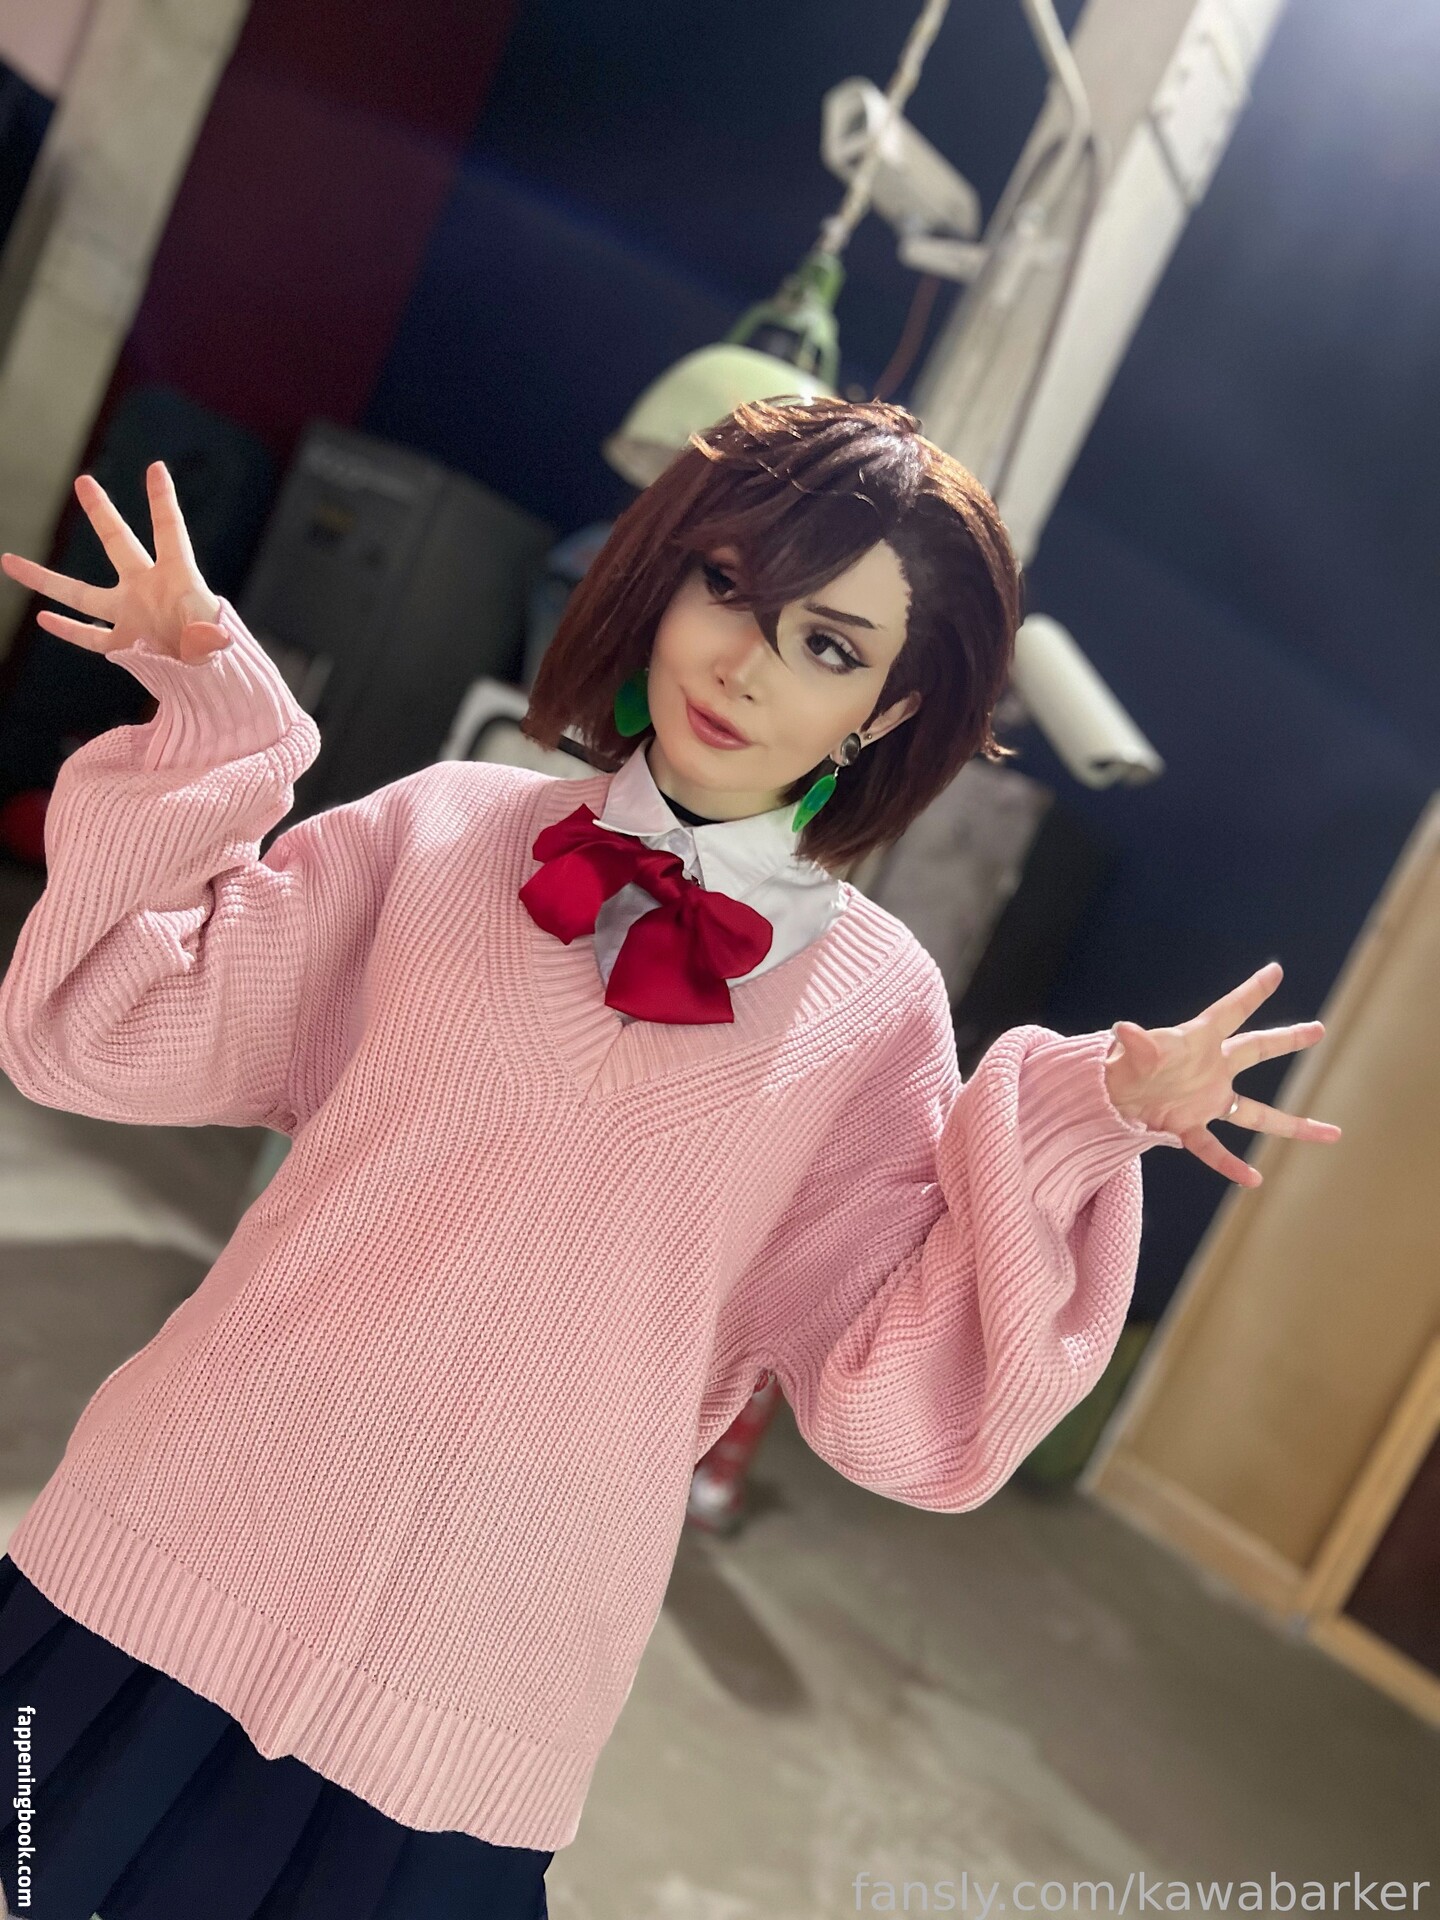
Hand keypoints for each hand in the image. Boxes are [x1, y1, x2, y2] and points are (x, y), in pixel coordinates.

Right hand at [1, 463, 227, 664]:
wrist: (213, 683)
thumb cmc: (223, 658)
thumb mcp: (219, 643)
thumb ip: (211, 639)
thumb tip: (214, 642)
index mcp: (178, 580)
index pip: (169, 532)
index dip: (162, 502)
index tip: (156, 468)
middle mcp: (147, 589)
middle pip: (118, 543)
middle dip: (101, 513)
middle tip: (84, 481)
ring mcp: (130, 615)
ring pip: (80, 594)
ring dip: (45, 579)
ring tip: (8, 560)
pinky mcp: (123, 645)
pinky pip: (89, 637)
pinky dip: (67, 629)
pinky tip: (41, 617)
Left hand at [1102, 961, 1342, 1187]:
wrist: (1104, 1098)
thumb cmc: (1120, 1066)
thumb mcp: (1131, 1054)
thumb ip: (1135, 1045)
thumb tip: (1123, 1030)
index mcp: (1198, 1040)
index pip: (1231, 1012)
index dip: (1252, 993)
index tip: (1275, 971)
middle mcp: (1210, 1068)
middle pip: (1256, 1049)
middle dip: (1286, 1039)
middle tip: (1318, 1029)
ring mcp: (1206, 1099)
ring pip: (1256, 1113)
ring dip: (1292, 1124)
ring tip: (1332, 1133)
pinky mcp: (1190, 1126)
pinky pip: (1214, 1148)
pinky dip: (1229, 1164)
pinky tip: (1253, 1179)